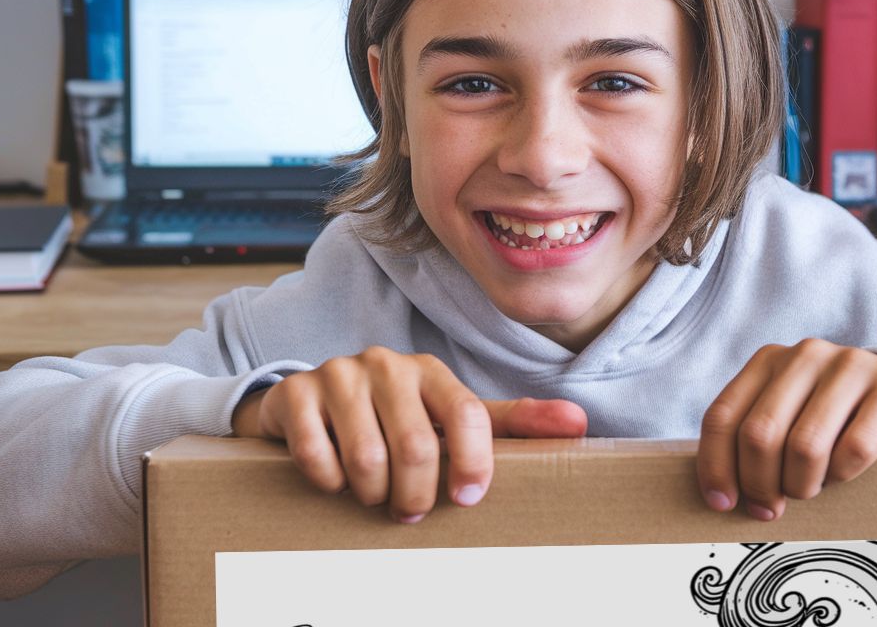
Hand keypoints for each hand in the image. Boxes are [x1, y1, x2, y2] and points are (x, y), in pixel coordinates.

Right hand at [232, 346, 586, 522]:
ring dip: (372, 494)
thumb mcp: (450, 417)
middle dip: (416, 495)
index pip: (471, 414)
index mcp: (432, 371)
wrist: (306, 403)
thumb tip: (580, 422)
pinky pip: (316, 453)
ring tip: (373, 496)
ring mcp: (339, 373)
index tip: (467, 500)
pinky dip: (327, 481)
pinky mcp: (296, 392)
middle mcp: (387, 363)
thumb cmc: (394, 416)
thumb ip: (513, 422)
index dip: (474, 464)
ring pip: (368, 456)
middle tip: (410, 513)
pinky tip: (332, 479)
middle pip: (418, 446)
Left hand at [697, 339, 876, 520]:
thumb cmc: (834, 414)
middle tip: (770, 507)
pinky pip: (855, 449)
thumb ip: (754, 439)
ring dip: (801, 484)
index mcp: (767, 360)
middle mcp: (804, 356)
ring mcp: (849, 366)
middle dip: (760, 483)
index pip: (722, 416)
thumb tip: (722, 496)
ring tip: (808, 489)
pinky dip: (843, 475)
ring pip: (805, 446)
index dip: (715, 466)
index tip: (721, 503)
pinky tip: (842, 473)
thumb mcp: (789, 413)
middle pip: (759, 434)